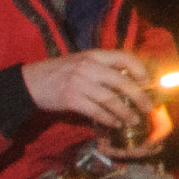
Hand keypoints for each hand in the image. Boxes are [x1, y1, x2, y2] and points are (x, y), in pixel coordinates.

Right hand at [21, 49, 156, 132]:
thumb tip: (129, 81)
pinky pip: (96, 111)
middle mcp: (88, 67)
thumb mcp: (81, 62)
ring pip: (110, 99)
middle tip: (148, 107)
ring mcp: (79, 83)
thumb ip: (102, 67)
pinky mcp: (70, 99)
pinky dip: (108, 119)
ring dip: (125, 112)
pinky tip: (115, 124)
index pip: (124, 57)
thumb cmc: (59, 72)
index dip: (140, 70)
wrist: (29, 82)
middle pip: (122, 81)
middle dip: (139, 96)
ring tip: (133, 120)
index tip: (148, 82)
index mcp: (94, 55)